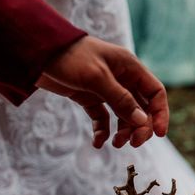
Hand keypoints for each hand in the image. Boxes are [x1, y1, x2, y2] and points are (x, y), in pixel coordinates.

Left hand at [36, 36, 168, 148]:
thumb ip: (121, 100)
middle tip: (132, 143)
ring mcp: (105, 88)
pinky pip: (102, 117)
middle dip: (140, 127)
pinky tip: (98, 142)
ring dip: (122, 131)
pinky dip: (102, 130)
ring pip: (123, 115)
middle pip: (141, 107)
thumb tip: (143, 122)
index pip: (155, 92)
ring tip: (114, 143)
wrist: (34, 51)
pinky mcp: (88, 96)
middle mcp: (121, 78)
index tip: (159, 134)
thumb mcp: (97, 78)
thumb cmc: (69, 57)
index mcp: (129, 68)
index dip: (160, 113)